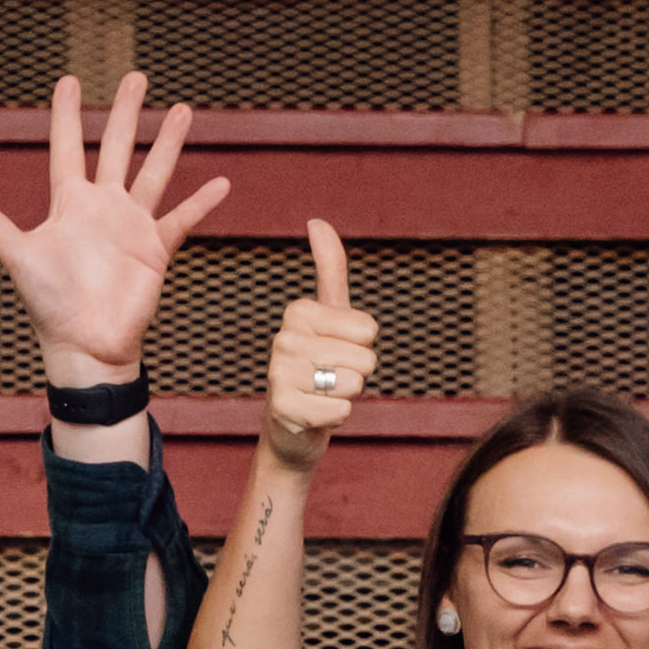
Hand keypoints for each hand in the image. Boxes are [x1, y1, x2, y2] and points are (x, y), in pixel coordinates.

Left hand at [0, 72, 228, 390]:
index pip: (68, 147)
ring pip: (153, 173)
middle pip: (116, 147)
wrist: (85, 346)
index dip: (67, 114)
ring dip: (168, 143)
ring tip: (182, 110)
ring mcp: (131, 226)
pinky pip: (181, 220)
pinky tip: (221, 183)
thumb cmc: (48, 305)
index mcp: (69, 203)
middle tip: (137, 76)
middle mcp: (102, 207)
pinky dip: (201, 203)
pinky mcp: (155, 249)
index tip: (68, 80)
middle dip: (125, 112)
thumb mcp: (18, 256)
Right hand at [260, 219, 377, 473]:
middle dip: (357, 376)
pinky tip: (315, 416)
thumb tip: (317, 221)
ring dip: (345, 397)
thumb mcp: (330, 315)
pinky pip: (340, 412)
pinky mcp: (283, 409)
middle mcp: (284, 338)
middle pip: (365, 358)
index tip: (338, 353)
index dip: (363, 348)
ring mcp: (279, 374)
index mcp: (299, 312)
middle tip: (331, 380)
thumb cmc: (319, 367)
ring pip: (353, 384)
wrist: (293, 427)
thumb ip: (330, 268)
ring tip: (322, 396)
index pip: (369, 330)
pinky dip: (336, 419)